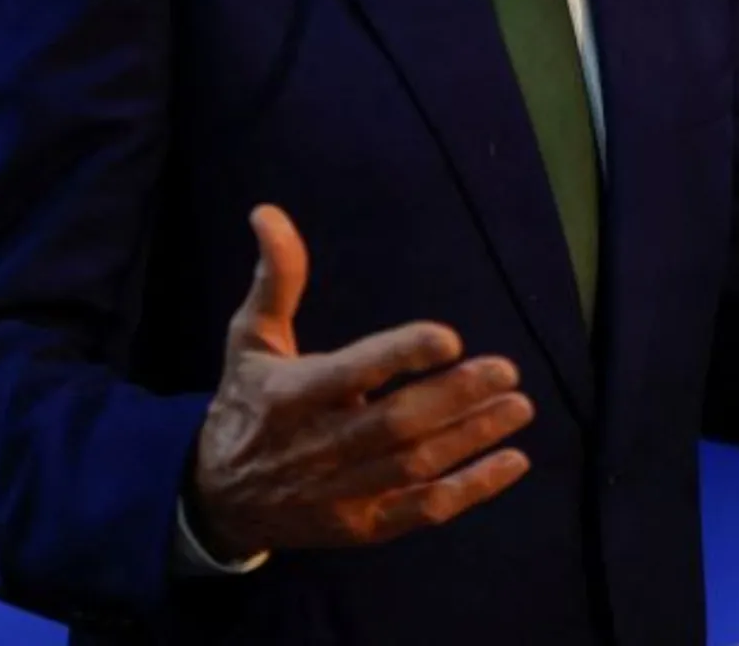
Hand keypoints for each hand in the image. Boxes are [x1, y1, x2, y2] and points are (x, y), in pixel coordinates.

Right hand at [188, 205, 535, 560]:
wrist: (219, 501)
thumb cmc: (247, 404)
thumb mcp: (250, 340)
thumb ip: (276, 279)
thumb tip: (268, 213)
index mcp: (292, 396)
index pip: (353, 373)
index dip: (401, 356)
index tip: (449, 338)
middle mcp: (318, 447)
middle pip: (397, 423)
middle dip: (456, 397)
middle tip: (507, 370)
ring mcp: (341, 492)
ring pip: (416, 466)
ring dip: (473, 437)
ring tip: (520, 407)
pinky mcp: (361, 526)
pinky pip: (422, 511)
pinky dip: (471, 489)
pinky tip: (513, 461)